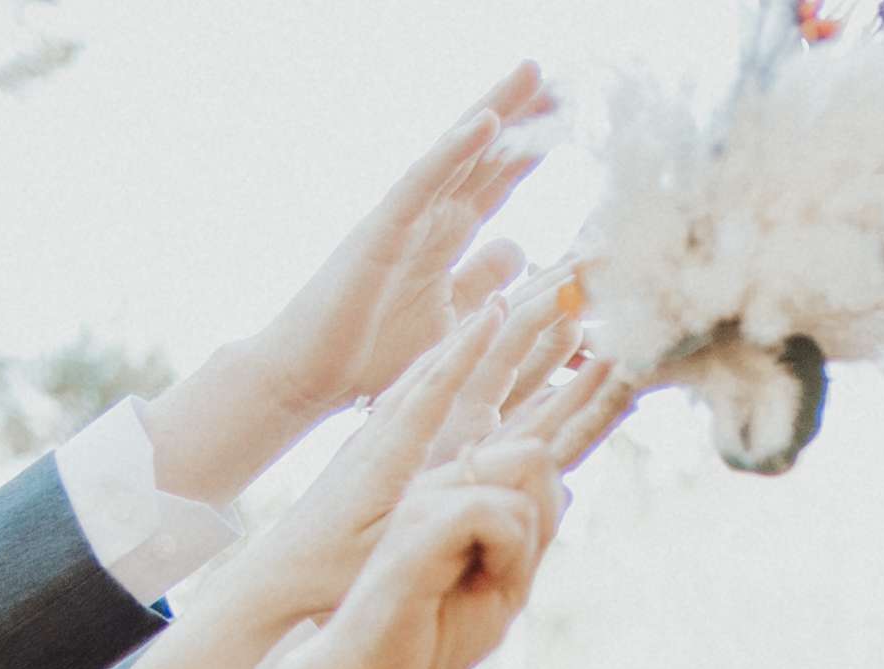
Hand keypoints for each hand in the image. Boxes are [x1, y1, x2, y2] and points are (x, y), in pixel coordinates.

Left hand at [225, 306, 507, 632]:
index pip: (432, 390)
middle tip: (504, 297)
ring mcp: (368, 440)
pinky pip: (405, 400)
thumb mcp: (391, 550)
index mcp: (385, 454)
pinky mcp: (364, 452)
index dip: (467, 351)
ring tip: (483, 320)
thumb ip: (440, 516)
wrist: (277, 574)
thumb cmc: (331, 574)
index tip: (496, 310)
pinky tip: (444, 372)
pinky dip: (434, 375)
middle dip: (469, 335)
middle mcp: (375, 435)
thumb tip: (494, 488)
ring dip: (452, 349)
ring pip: (415, 380)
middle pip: (428, 371)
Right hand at [248, 64, 555, 428]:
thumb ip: (483, 283)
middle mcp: (427, 217)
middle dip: (520, 115)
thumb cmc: (373, 356)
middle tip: (560, 73)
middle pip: (481, 155)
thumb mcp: (450, 320)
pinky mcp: (380, 231)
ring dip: (495, 111)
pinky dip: (452, 151)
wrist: (314, 379)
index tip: (569, 117)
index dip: (529, 151)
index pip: (495, 183)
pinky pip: (422, 182)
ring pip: (456, 154)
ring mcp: (403, 219)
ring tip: (532, 72)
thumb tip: (518, 248)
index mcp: (444, 237)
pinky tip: (486, 121)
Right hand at [311, 447, 565, 668]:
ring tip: (490, 584)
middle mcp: (440, 484)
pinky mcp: (418, 531)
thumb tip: (567, 491)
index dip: (549, 512)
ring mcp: (427, 501)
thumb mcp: (502, 588)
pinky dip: (507, 553)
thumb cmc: (431, 635)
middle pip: (535, 455)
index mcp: (457, 493)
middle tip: (511, 571)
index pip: (535, 459)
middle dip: (544, 520)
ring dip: (524, 545)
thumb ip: (531, 541)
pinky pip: (486, 511)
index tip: (519, 564)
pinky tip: (485, 584)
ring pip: (520, 480)